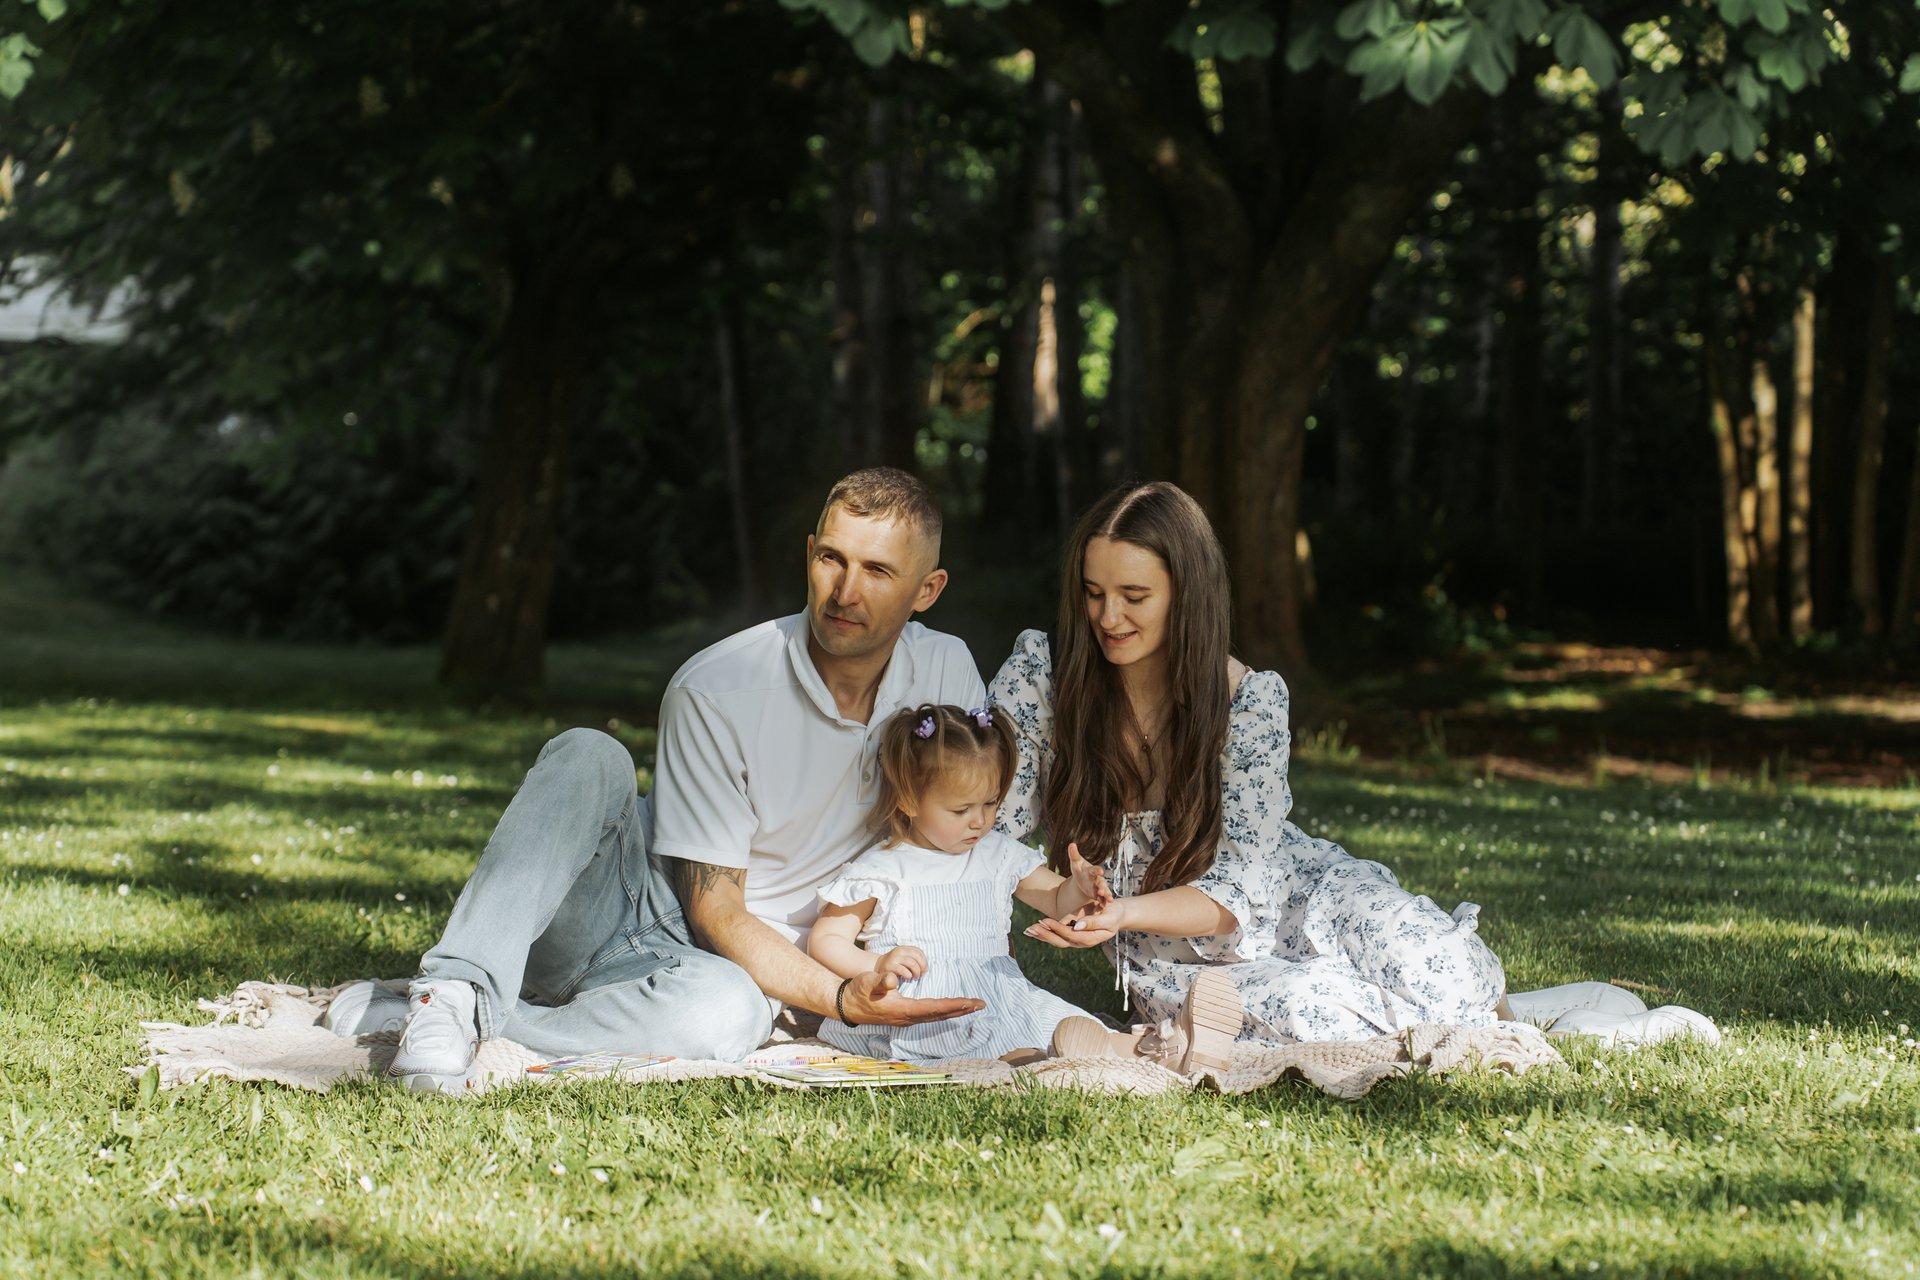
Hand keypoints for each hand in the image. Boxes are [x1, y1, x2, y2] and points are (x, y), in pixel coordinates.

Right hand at [839, 971, 983, 1027]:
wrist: (847, 1005)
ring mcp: (907, 1019)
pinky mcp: (905, 1017)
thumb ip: (881, 980)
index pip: (933, 1008)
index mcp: (903, 1010)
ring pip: (936, 1016)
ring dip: (955, 1011)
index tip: (969, 1002)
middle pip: (940, 1014)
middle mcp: (908, 1018)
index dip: (953, 1005)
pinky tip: (950, 1008)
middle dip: (961, 1009)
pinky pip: (930, 1015)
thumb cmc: (859, 991)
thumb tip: (892, 979)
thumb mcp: (869, 982)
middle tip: (981, 1004)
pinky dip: (944, 1011)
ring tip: (971, 1006)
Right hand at [877, 945, 927, 981]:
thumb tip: (925, 968)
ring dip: (916, 972)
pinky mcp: (890, 966)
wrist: (877, 967)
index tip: (924, 969)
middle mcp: (899, 951)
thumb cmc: (895, 965)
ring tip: (915, 977)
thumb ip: (913, 959)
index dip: (924, 961)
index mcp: (904, 948)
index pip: (919, 952)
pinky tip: (907, 978)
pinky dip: (908, 975)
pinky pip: (903, 970)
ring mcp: (894, 958)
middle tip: (920, 974)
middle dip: (922, 967)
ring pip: (912, 964)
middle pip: (917, 957)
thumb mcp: (904, 959)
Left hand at [1024, 898, 1126, 948]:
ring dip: (1042, 936)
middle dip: (1045, 935)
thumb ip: (1094, 922)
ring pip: (1056, 940)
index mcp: (1090, 938)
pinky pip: (1056, 936)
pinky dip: (1044, 933)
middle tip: (1031, 928)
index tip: (1044, 920)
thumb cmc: (1114, 915)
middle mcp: (1080, 942)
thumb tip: (1077, 926)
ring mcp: (1075, 940)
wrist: (1116, 916)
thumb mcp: (1108, 918)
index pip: (1070, 935)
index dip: (1056, 928)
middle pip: (1060, 941)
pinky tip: (1033, 930)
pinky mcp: (1071, 935)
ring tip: (1028, 930)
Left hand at [1065, 842, 1111, 907]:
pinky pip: (1103, 899)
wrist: (1083, 879)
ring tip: (1109, 900)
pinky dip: (1104, 903)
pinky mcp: (1098, 895)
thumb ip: (1074, 855)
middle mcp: (1097, 879)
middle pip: (1101, 882)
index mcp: (1092, 870)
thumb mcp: (1075, 863)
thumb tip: (1071, 844)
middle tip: (1102, 890)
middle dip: (1102, 886)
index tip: (1100, 871)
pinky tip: (1105, 907)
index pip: (1095, 869)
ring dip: (1106, 895)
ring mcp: (1099, 887)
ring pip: (1104, 891)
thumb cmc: (1080, 870)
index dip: (1097, 870)